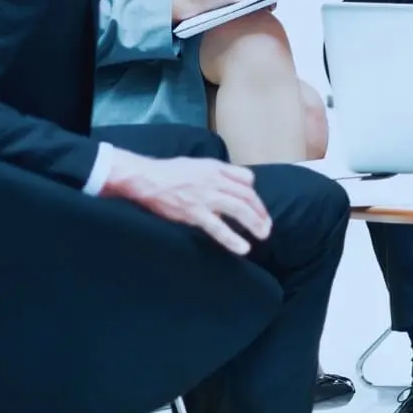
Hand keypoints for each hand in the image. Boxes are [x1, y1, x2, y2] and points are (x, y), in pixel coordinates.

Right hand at [101, 150, 272, 254]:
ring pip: (239, 209)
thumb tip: (230, 186)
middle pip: (247, 196)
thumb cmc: (168, 172)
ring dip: (255, 223)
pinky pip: (218, 228)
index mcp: (216, 168)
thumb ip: (216, 173)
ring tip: (263, 235)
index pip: (247, 179)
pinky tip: (243, 248)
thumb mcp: (197, 164)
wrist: (146, 178)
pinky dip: (233, 239)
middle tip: (266, 226)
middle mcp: (215, 180)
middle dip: (260, 212)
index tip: (258, 208)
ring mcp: (206, 197)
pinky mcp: (194, 212)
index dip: (255, 195)